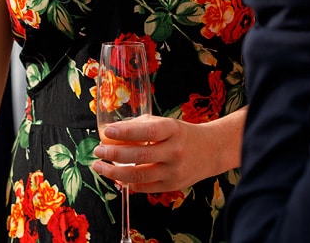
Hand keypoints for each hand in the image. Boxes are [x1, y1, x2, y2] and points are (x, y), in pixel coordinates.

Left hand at [91, 114, 231, 193]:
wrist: (211, 151)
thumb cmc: (183, 134)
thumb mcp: (167, 123)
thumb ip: (142, 126)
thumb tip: (113, 132)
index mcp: (173, 130)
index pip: (147, 131)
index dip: (125, 131)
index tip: (107, 131)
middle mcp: (174, 151)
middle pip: (139, 155)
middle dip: (113, 154)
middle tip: (98, 150)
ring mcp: (174, 171)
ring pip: (138, 175)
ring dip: (114, 172)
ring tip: (100, 166)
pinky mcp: (172, 186)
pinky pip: (144, 187)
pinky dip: (127, 182)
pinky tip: (116, 176)